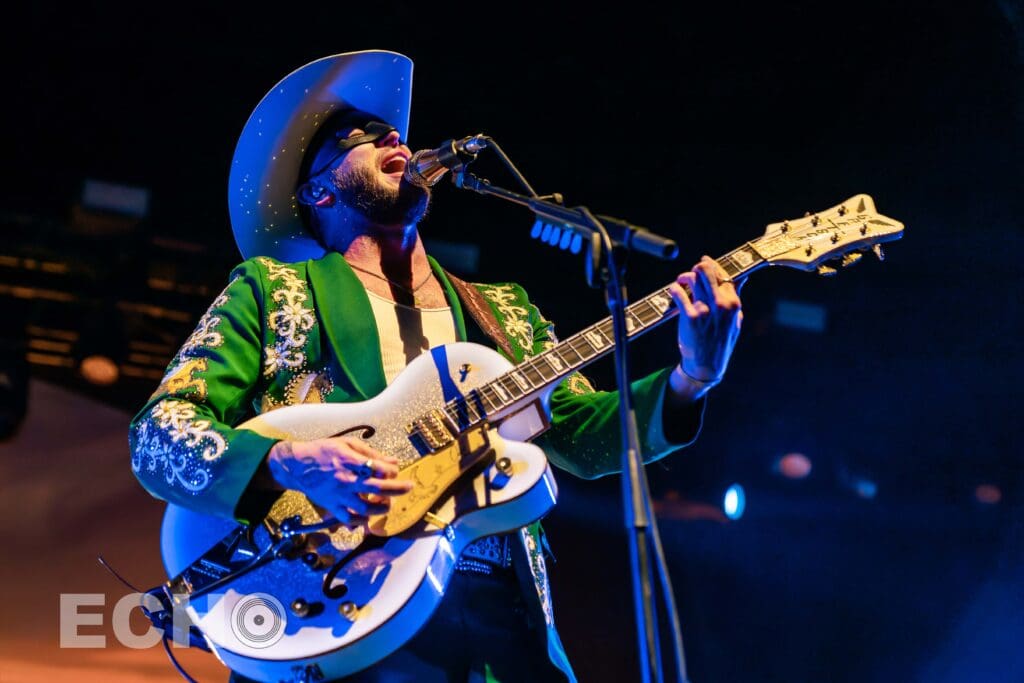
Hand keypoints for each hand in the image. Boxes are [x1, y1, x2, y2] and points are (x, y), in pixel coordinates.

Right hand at [267, 437, 412, 524]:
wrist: (297, 465)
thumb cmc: (324, 451)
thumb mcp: (347, 444)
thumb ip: (372, 454)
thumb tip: (393, 461)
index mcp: (349, 462)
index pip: (378, 469)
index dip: (391, 470)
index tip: (394, 470)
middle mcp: (346, 480)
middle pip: (377, 489)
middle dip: (397, 489)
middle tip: (409, 487)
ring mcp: (339, 496)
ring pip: (366, 509)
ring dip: (382, 508)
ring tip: (388, 503)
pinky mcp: (332, 506)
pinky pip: (349, 520)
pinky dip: (362, 521)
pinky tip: (368, 516)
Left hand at [668, 256, 742, 398]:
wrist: (707, 365)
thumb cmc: (720, 342)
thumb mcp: (735, 320)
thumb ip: (736, 298)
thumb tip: (742, 278)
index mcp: (733, 303)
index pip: (723, 274)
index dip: (712, 265)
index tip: (705, 261)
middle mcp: (720, 304)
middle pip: (707, 271)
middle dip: (698, 267)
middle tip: (693, 272)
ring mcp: (704, 310)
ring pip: (692, 278)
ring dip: (684, 277)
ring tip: (682, 281)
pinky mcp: (689, 316)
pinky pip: (679, 293)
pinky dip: (674, 288)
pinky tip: (674, 290)